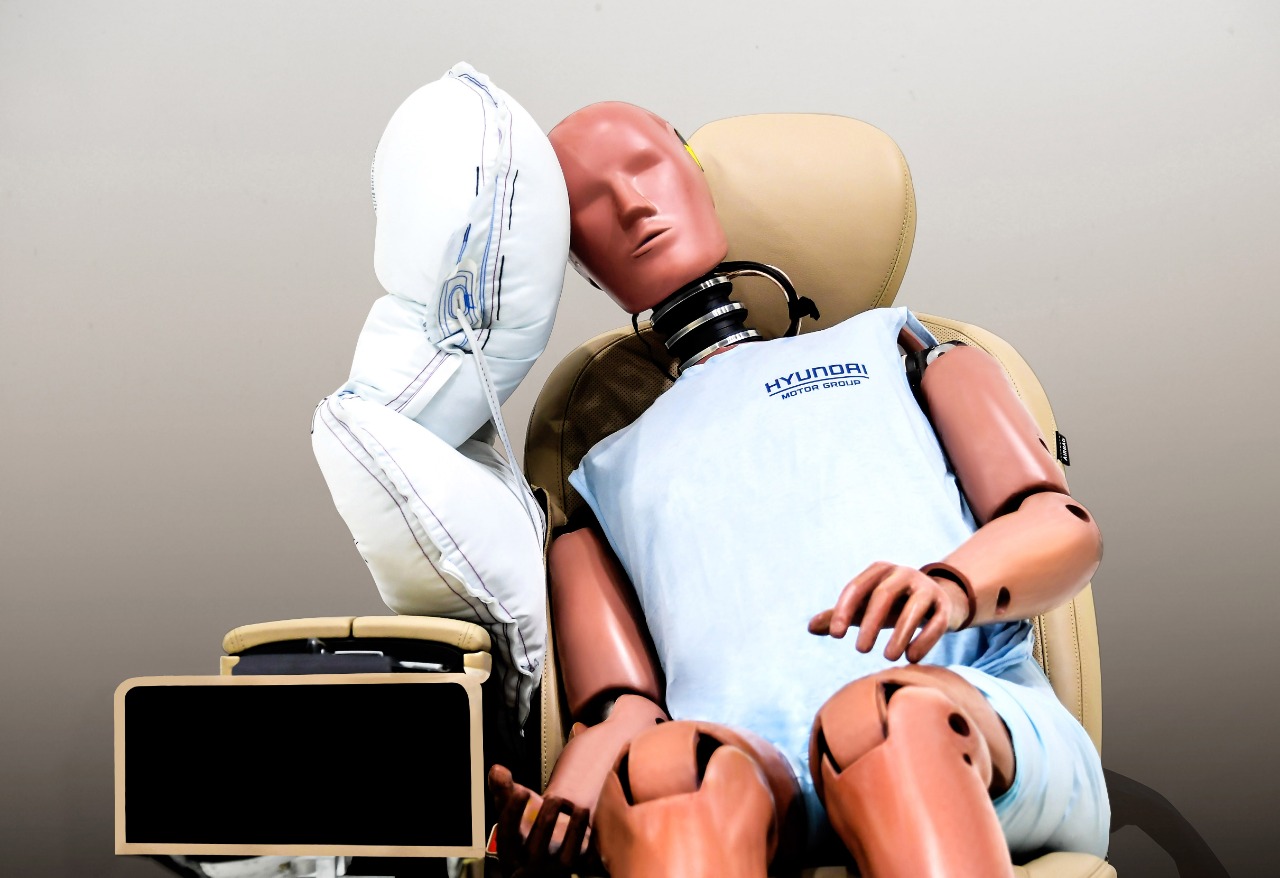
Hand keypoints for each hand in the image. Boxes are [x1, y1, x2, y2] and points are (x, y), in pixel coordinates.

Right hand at [488, 763, 590, 877]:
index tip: (521, 791)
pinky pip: (585, 860)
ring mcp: (554, 872)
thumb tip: (496, 769)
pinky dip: (588, 839)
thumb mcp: (514, 811)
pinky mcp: (576, 869)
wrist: (552, 852)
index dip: (513, 813)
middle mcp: (530, 866)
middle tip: (554, 798)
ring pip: (564, 859)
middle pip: (535, 849)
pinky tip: (586, 815)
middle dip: (545, 822)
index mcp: (510, 852)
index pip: (508, 836)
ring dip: (572, 831)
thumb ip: (503, 791)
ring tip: (579, 807)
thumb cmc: (529, 828)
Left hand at [808, 561, 968, 662]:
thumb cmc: (893, 605)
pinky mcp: (944, 606)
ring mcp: (926, 588)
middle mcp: (903, 573)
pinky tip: (911, 658)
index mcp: (880, 570)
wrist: (938, 600)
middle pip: (883, 595)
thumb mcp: (866, 606)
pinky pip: (936, 622)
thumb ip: (840, 615)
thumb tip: (809, 627)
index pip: (856, 587)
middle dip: (870, 623)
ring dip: (899, 635)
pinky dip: (924, 641)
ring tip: (887, 658)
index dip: (844, 610)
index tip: (835, 634)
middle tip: (860, 650)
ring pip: (912, 609)